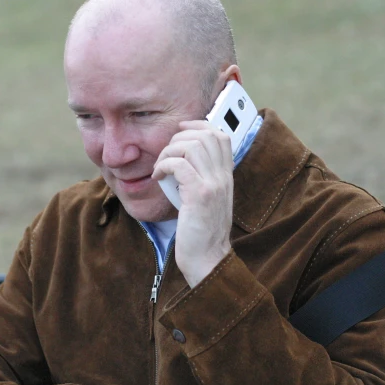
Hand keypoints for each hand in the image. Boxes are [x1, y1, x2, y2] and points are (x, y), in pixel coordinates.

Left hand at [152, 120, 232, 287]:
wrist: (207, 259)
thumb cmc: (202, 233)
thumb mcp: (209, 201)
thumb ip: (204, 180)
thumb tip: (184, 162)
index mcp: (227, 177)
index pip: (221, 136)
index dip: (200, 125)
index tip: (181, 130)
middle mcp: (223, 177)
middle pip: (206, 134)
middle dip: (180, 137)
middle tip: (166, 154)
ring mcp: (213, 185)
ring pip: (192, 145)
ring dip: (169, 150)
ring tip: (161, 167)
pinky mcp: (199, 195)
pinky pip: (179, 165)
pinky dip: (164, 165)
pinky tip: (158, 177)